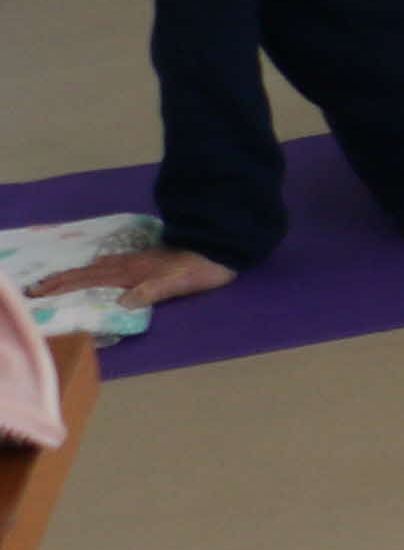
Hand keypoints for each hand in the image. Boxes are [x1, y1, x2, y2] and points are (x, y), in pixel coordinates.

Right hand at [24, 247, 229, 311]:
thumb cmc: (201, 269)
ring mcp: (137, 260)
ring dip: (75, 273)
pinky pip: (112, 264)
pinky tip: (97, 266)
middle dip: (61, 280)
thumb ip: (152, 290)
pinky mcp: (147, 259)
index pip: (90, 279)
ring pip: (97, 266)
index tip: (40, 292)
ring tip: (57, 279)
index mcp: (131, 272)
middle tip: (36, 287)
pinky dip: (96, 267)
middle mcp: (129, 264)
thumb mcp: (179, 283)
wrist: (220, 248)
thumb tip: (122, 301)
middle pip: (88, 272)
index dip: (65, 285)